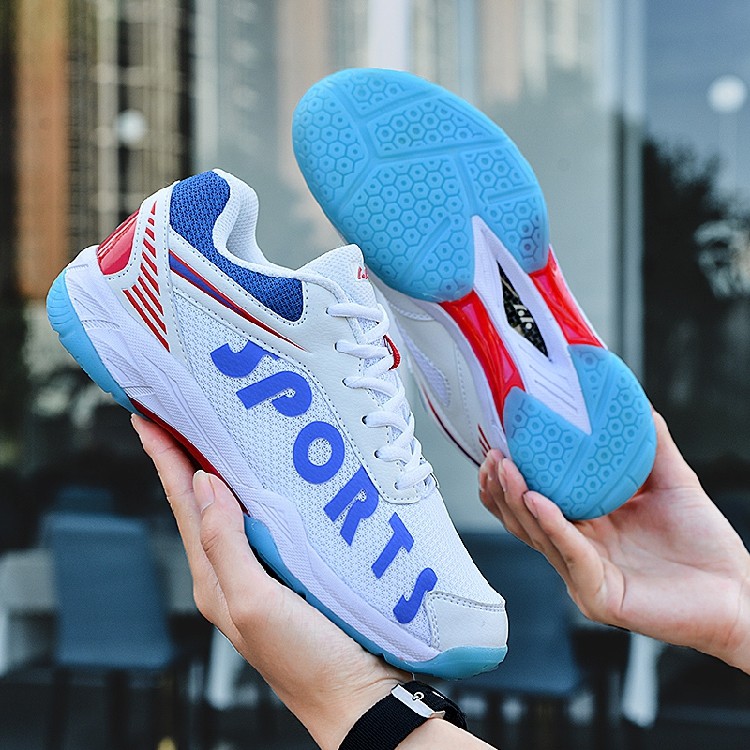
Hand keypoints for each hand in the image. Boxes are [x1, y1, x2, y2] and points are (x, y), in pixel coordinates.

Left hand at [131, 415, 406, 749]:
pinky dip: (257, 493)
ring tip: (211, 435)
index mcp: (216, 579)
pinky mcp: (293, 570)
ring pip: (234, 510)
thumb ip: (225, 544)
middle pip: (202, 502)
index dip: (164, 460)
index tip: (147, 420)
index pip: (183, 505)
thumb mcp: (254, 602)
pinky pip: (266, 522)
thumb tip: (204, 484)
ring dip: (218, 470)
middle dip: (184, 457)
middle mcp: (233, 572)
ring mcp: (263, 571)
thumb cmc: (307, 660)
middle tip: (174, 415)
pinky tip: (267, 478)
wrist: (357, 697)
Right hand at [479, 412, 749, 672]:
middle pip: (523, 519)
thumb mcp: (673, 482)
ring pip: (537, 535)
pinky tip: (539, 501)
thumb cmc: (706, 545)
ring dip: (517, 501)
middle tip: (493, 456)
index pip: (533, 502)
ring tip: (507, 469)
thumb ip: (651, 445)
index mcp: (587, 527)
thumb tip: (635, 402)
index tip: (498, 445)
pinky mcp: (598, 596)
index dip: (510, 478)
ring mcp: (584, 575)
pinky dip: (552, 527)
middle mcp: (578, 551)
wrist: (740, 591)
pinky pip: (569, 555)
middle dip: (501, 488)